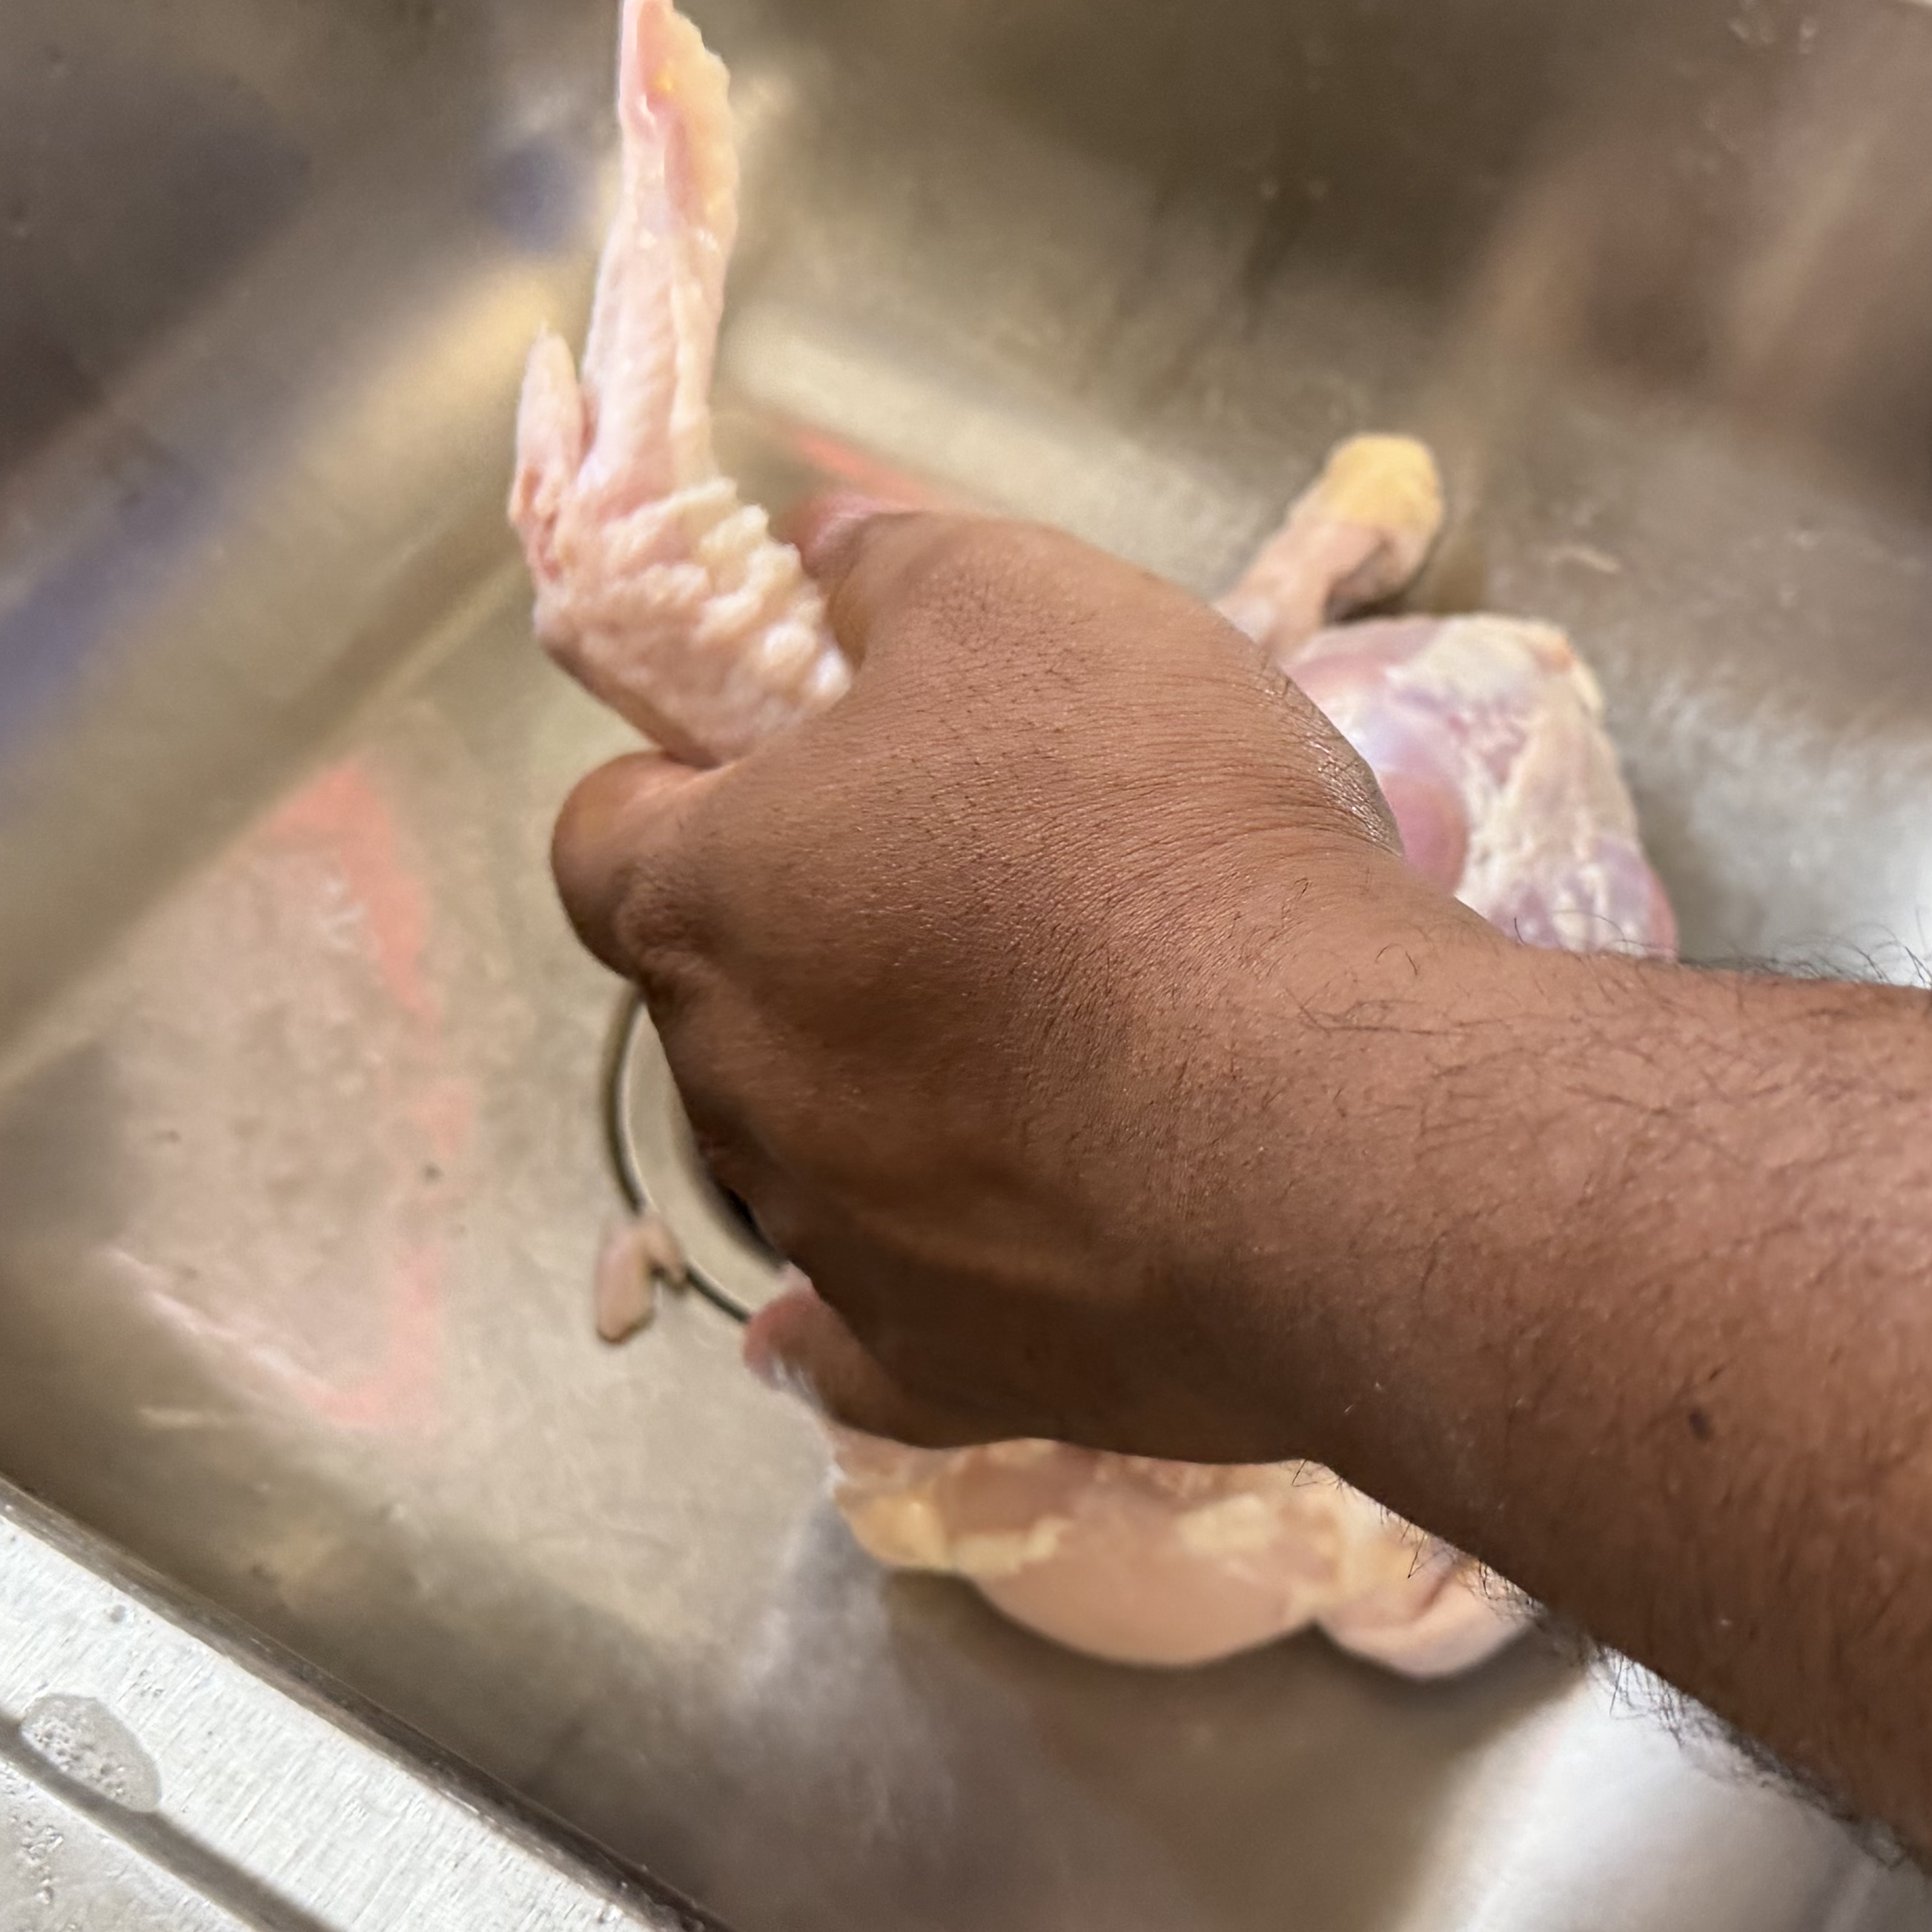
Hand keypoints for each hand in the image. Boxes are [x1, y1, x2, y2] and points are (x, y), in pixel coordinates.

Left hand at [550, 510, 1487, 1459]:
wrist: (1328, 1126)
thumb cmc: (1156, 834)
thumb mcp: (1030, 602)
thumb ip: (898, 567)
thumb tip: (827, 558)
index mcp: (716, 899)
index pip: (603, 840)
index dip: (683, 791)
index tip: (792, 770)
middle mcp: (740, 1089)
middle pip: (721, 1001)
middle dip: (815, 944)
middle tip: (982, 891)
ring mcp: (838, 1249)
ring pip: (812, 1162)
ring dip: (890, 1104)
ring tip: (1058, 1054)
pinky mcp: (951, 1373)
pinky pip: (873, 1346)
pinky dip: (906, 1302)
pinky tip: (970, 1263)